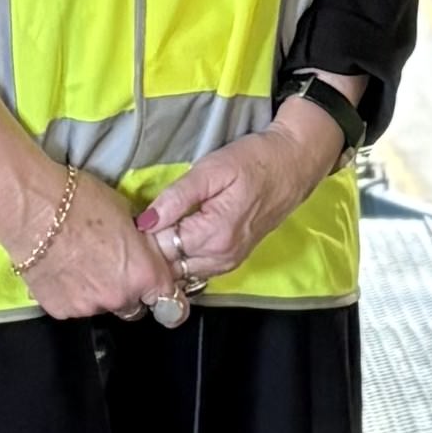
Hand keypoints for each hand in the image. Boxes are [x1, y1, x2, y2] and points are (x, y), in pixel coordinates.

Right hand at [5, 156, 192, 321]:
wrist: (34, 208)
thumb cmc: (82, 201)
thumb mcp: (128, 215)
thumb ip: (140, 243)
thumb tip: (141, 251)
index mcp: (144, 274)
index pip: (169, 300)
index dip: (160, 289)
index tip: (153, 284)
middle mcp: (120, 298)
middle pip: (133, 305)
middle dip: (127, 290)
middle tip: (110, 266)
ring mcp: (88, 308)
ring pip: (102, 306)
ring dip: (97, 292)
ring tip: (79, 264)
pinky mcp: (59, 310)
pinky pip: (73, 306)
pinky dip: (71, 293)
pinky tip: (61, 269)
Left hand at [143, 93, 351, 292]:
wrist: (293, 165)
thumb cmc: (254, 161)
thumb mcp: (212, 169)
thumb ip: (177, 197)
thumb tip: (145, 222)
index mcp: (214, 236)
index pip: (161, 249)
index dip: (145, 232)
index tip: (137, 215)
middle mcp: (220, 258)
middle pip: (169, 266)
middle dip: (153, 247)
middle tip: (146, 220)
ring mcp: (228, 263)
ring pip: (181, 271)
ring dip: (167, 253)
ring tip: (162, 225)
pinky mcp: (232, 260)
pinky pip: (196, 268)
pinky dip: (183, 256)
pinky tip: (178, 234)